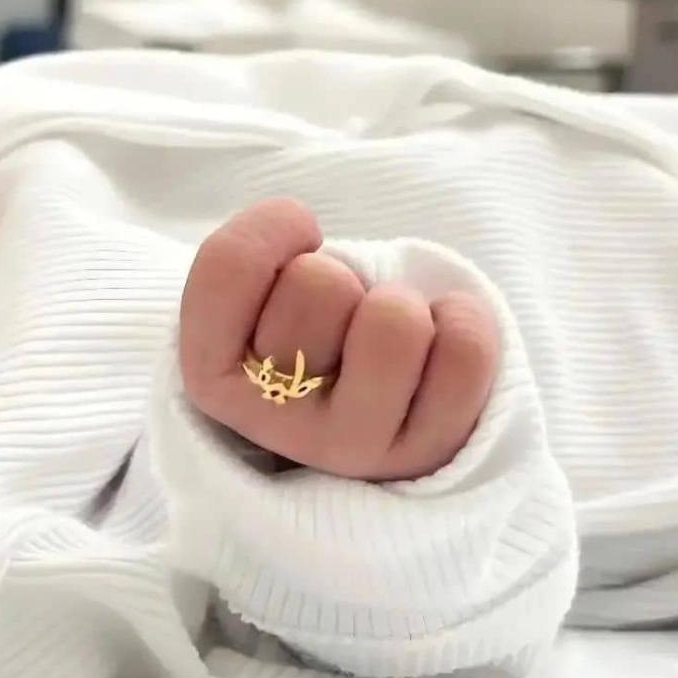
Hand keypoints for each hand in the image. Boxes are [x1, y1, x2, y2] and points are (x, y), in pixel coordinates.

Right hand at [180, 199, 498, 480]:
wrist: (366, 409)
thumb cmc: (305, 335)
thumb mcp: (252, 292)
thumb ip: (246, 256)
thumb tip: (300, 229)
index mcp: (213, 379)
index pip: (229, 263)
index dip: (275, 228)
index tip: (294, 251)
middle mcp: (275, 425)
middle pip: (319, 283)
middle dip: (342, 276)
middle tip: (338, 319)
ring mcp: (351, 447)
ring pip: (393, 319)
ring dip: (400, 304)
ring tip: (387, 339)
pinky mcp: (426, 449)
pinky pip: (464, 347)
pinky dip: (462, 322)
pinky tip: (434, 351)